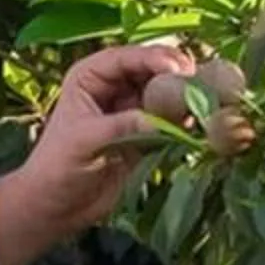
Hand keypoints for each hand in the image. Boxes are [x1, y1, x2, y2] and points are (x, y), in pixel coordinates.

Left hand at [0, 41, 197, 264]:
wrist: (56, 206)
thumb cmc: (57, 167)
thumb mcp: (84, 141)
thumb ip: (120, 127)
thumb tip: (158, 122)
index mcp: (90, 77)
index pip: (126, 58)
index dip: (153, 58)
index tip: (177, 68)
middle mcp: (114, 87)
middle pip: (152, 70)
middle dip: (176, 75)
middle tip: (200, 83)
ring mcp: (132, 110)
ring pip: (166, 94)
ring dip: (185, 98)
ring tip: (207, 102)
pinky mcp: (146, 135)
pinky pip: (171, 122)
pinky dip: (185, 122)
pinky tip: (199, 125)